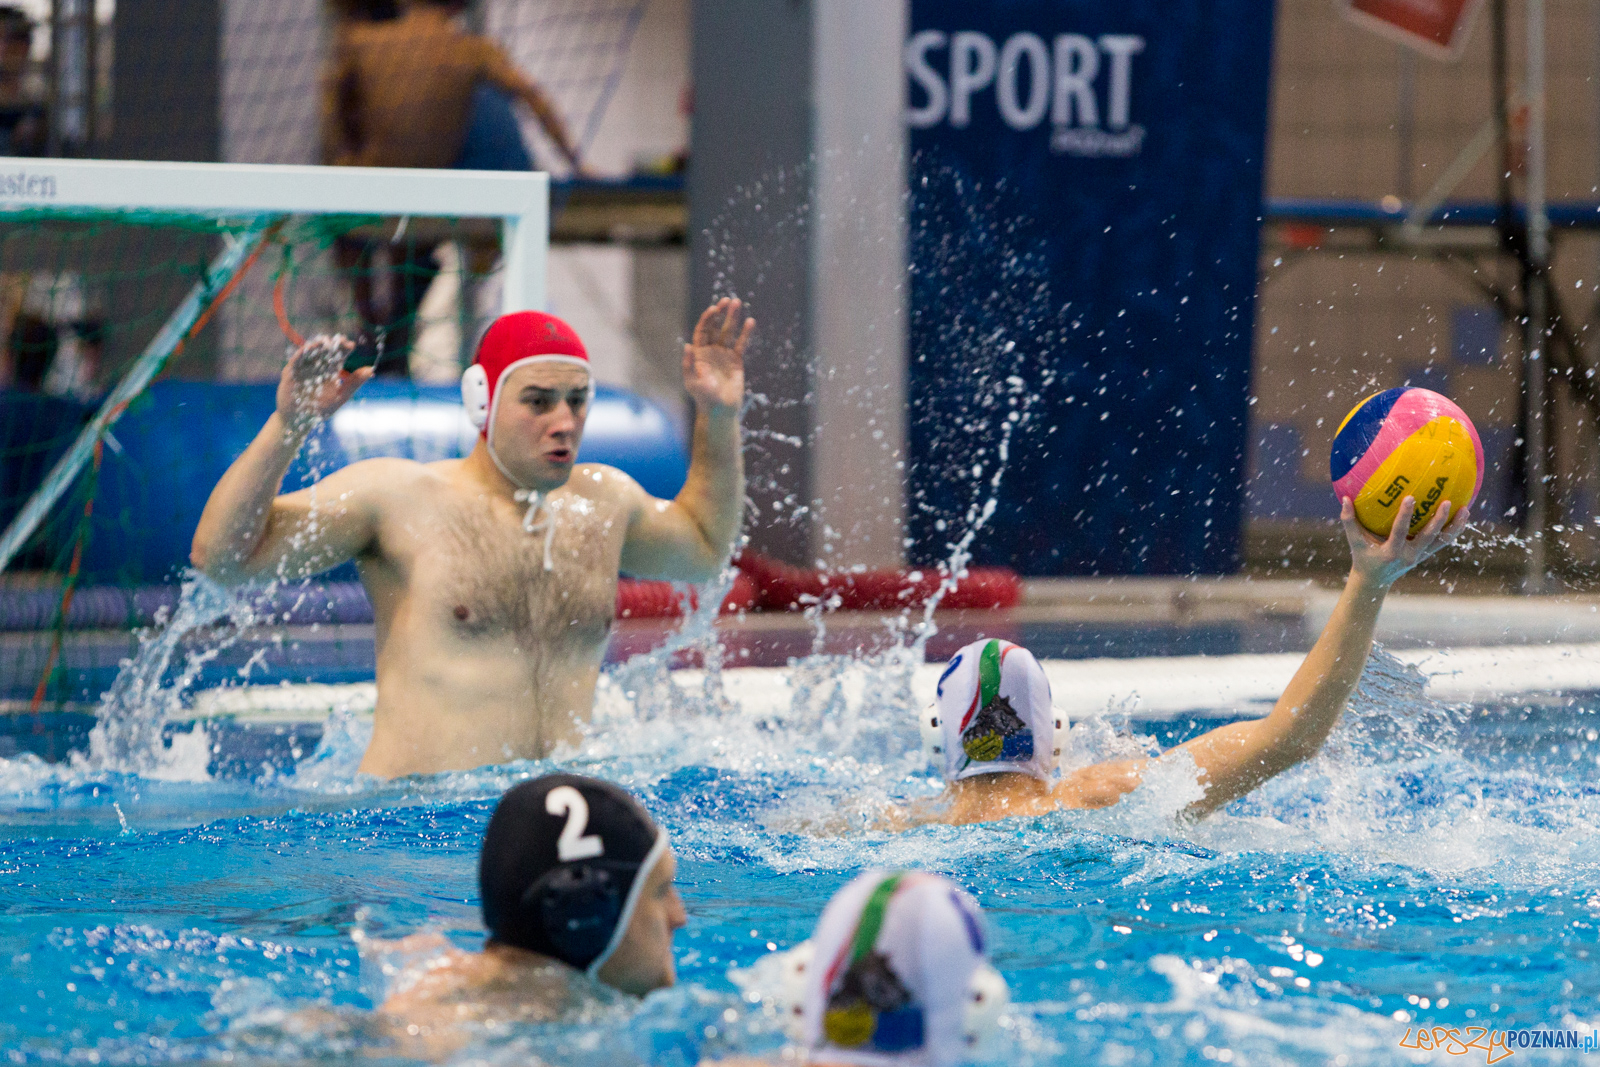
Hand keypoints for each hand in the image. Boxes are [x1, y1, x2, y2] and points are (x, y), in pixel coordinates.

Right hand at [276, 334, 369, 433]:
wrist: (299, 420)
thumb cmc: (321, 409)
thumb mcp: (341, 396)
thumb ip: (354, 382)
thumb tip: (371, 370)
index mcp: (331, 370)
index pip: (339, 355)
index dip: (344, 348)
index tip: (351, 345)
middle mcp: (317, 366)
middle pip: (325, 351)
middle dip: (331, 345)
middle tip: (339, 340)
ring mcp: (303, 367)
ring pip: (310, 353)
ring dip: (316, 346)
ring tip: (324, 342)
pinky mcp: (291, 372)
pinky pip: (295, 361)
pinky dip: (301, 355)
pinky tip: (307, 350)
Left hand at [683, 297, 751, 413]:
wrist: (720, 410)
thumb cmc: (704, 398)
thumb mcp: (693, 381)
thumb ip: (689, 364)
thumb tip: (687, 346)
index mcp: (698, 353)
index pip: (702, 331)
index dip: (707, 319)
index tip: (713, 309)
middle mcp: (711, 351)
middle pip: (715, 327)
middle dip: (720, 313)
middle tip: (727, 300)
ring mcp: (724, 354)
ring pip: (729, 332)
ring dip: (733, 318)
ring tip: (738, 303)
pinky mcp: (736, 361)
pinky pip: (741, 344)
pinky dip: (746, 333)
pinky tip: (750, 322)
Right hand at [1342, 495, 1469, 589]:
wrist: (1376, 581)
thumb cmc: (1363, 557)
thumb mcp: (1355, 542)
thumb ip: (1349, 521)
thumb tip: (1345, 498)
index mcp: (1392, 552)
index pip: (1400, 532)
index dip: (1406, 515)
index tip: (1411, 497)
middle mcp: (1410, 555)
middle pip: (1429, 537)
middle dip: (1438, 520)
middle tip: (1446, 501)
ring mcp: (1421, 556)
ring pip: (1442, 541)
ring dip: (1455, 526)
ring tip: (1465, 509)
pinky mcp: (1426, 554)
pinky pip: (1444, 541)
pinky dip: (1454, 529)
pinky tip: (1463, 514)